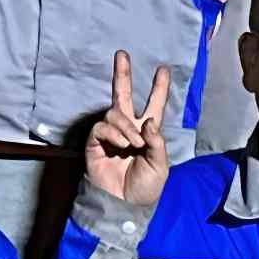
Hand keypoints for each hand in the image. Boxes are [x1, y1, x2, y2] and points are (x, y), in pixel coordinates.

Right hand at [82, 53, 173, 211]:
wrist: (125, 204)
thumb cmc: (146, 186)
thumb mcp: (160, 164)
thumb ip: (157, 141)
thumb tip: (148, 120)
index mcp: (148, 132)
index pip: (154, 105)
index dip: (159, 88)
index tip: (163, 69)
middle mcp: (128, 128)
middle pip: (122, 95)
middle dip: (122, 74)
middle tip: (122, 54)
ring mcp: (111, 135)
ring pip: (114, 113)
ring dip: (125, 126)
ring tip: (133, 144)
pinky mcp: (95, 143)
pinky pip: (102, 127)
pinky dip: (113, 133)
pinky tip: (121, 145)